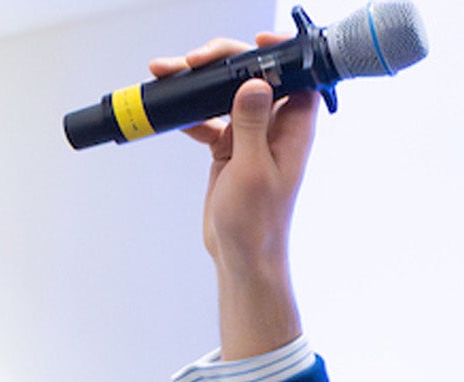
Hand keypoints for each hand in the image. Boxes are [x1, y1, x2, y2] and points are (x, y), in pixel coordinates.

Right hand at [150, 34, 315, 357]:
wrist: (241, 258)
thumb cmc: (256, 224)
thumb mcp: (252, 170)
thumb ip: (250, 124)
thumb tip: (254, 82)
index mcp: (294, 132)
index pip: (296, 78)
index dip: (281, 53)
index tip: (256, 42)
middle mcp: (276, 130)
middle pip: (255, 77)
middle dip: (223, 61)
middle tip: (194, 59)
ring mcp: (251, 137)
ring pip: (226, 94)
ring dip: (198, 82)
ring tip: (167, 71)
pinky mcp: (229, 148)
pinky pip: (208, 117)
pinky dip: (190, 111)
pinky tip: (170, 109)